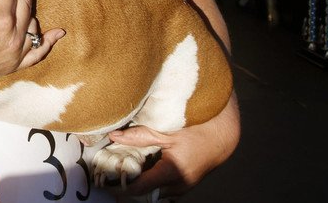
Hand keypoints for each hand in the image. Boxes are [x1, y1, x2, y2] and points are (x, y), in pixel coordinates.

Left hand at [109, 94, 239, 199]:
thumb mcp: (167, 133)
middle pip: (146, 193)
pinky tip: (139, 175)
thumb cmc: (196, 134)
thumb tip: (114, 136)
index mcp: (172, 171)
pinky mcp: (182, 187)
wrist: (220, 140)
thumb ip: (140, 136)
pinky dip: (149, 186)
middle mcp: (177, 185)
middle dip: (128, 188)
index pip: (142, 187)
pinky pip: (161, 191)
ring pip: (154, 194)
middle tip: (109, 180)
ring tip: (121, 177)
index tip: (107, 185)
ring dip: (139, 188)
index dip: (122, 188)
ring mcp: (181, 189)